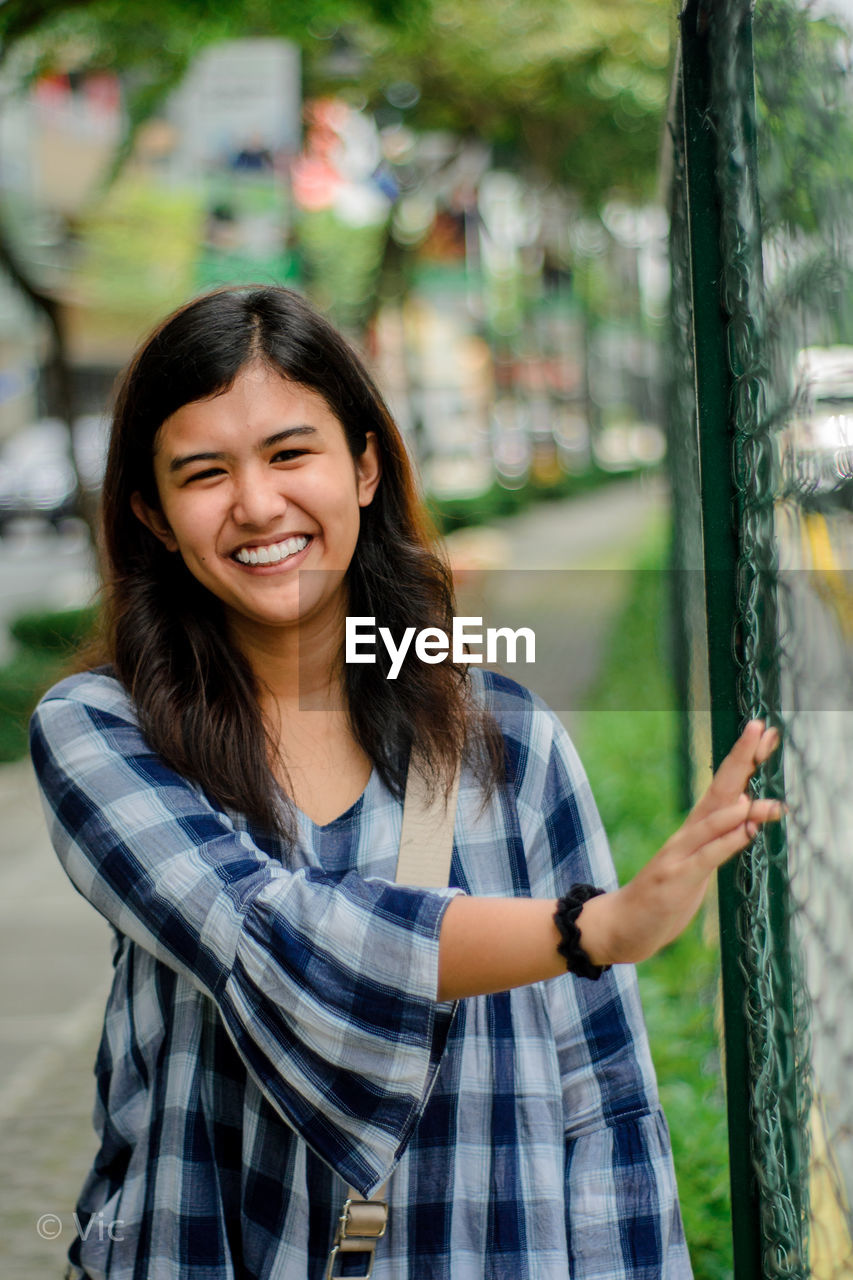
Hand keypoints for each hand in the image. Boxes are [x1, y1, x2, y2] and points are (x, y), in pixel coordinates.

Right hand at [577, 720, 783, 965]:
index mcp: (697, 829)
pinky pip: (707, 857)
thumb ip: (720, 835)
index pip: (726, 785)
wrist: (622, 923)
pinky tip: (746, 829)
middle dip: (741, 759)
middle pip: (720, 788)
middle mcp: (689, 833)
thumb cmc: (665, 895)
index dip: (744, 758)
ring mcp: (680, 853)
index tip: (764, 730)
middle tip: (761, 729)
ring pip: (714, 822)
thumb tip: (744, 805)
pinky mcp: (677, 878)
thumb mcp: (699, 863)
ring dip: (742, 807)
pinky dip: (727, 841)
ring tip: (766, 794)